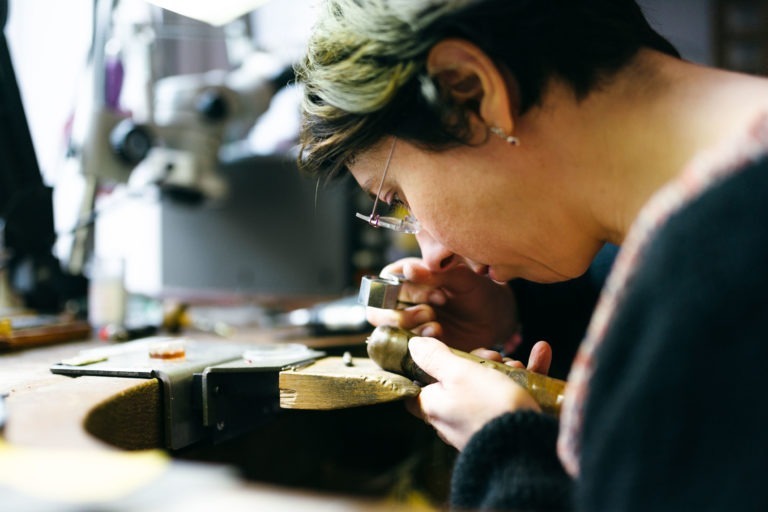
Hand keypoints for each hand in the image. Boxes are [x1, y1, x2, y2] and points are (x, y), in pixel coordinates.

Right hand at [366, 258, 518, 351]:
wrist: (496, 319)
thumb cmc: (477, 290)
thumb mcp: (461, 278)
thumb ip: (435, 273)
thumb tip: (407, 269)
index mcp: (406, 279)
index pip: (386, 285)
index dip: (407, 292)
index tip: (437, 293)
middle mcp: (401, 303)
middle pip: (377, 313)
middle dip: (401, 316)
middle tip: (430, 312)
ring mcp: (407, 326)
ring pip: (389, 332)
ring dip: (411, 330)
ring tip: (437, 325)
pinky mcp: (417, 346)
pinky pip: (404, 349)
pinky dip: (419, 345)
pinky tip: (439, 336)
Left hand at [406, 336, 543, 450]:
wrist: (527, 447)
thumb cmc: (487, 406)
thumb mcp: (458, 373)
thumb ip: (435, 358)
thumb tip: (413, 346)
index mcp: (433, 407)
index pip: (416, 390)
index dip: (426, 369)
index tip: (441, 354)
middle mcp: (452, 419)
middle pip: (458, 382)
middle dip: (478, 361)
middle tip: (493, 355)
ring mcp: (479, 423)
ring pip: (490, 386)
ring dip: (506, 367)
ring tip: (517, 362)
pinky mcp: (506, 425)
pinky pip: (514, 395)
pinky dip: (528, 375)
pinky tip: (541, 353)